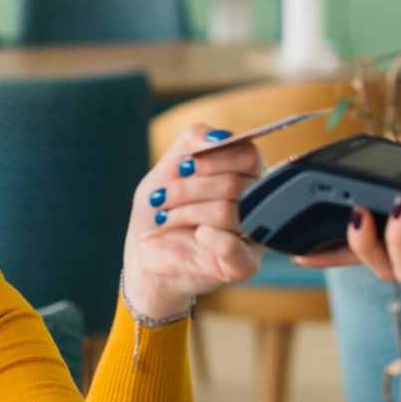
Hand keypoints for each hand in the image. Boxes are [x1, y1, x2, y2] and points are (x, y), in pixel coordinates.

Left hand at [121, 124, 263, 320]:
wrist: (145, 254)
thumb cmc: (161, 210)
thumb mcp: (167, 168)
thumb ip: (192, 141)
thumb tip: (219, 137)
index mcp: (244, 175)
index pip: (249, 155)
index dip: (216, 157)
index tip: (183, 166)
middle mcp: (255, 203)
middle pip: (235, 184)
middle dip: (189, 188)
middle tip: (160, 197)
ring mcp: (252, 235)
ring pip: (228, 212)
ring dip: (187, 212)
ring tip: (165, 217)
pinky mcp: (243, 264)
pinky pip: (235, 247)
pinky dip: (213, 239)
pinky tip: (196, 235)